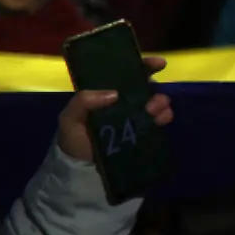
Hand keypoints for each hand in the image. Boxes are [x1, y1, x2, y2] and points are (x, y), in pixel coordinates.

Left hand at [57, 57, 172, 162]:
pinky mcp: (143, 133)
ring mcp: (135, 117)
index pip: (126, 73)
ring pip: (156, 102)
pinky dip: (164, 117)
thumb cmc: (73, 140)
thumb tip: (115, 94)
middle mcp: (123, 102)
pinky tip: (161, 121)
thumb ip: (83, 101)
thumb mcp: (69, 118)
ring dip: (160, 103)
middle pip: (146, 87)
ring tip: (154, 112)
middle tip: (152, 100)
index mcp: (105, 93)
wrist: (80, 171)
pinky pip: (159, 121)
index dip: (144, 65)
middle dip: (155, 88)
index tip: (159, 64)